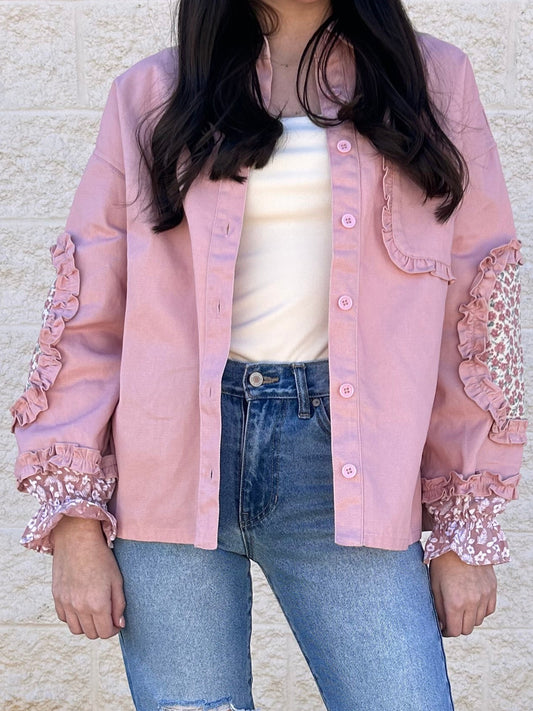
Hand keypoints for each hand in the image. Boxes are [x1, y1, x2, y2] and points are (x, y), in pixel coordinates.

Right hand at [51, 516, 125, 639]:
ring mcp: (66, 603)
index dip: (113, 629)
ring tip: (94, 612)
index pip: (105, 632)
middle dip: (102, 628)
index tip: (116, 622)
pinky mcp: (57, 597)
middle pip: (91, 633)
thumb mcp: (117, 579)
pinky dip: (73, 617)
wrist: (77, 539)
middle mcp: (80, 607)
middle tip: (107, 616)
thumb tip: (119, 624)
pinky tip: (80, 606)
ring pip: (76, 629)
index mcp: (98, 604)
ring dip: (86, 625)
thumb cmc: (101, 558)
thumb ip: (119, 605)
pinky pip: (64, 618)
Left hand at [429, 550, 496, 636]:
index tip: (443, 627)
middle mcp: (472, 602)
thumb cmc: (443, 563)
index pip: (454, 631)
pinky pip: (488, 610)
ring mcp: (484, 596)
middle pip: (467, 629)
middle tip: (451, 617)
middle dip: (457, 626)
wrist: (461, 542)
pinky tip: (472, 602)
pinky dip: (480, 610)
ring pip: (478, 621)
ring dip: (469, 618)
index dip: (447, 631)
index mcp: (455, 602)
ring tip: (460, 607)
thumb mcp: (434, 585)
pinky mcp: (492, 590)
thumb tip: (442, 624)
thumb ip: (438, 608)